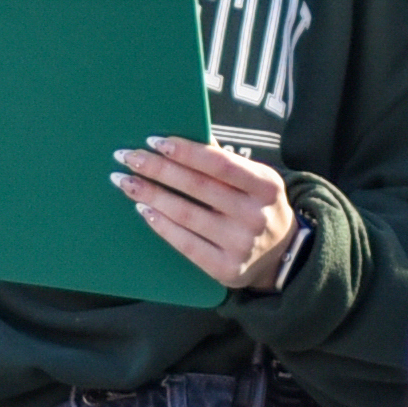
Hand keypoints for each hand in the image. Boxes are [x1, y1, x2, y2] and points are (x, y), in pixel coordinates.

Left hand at [113, 136, 300, 292]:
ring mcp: (241, 245)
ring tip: (126, 181)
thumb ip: (224, 161)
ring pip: (186, 215)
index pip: (220, 164)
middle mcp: (256, 216)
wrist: (282, 256)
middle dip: (158, 169)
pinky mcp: (226, 269)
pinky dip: (161, 225)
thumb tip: (180, 137)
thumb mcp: (255, 181)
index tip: (154, 141)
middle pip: (198, 187)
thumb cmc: (257, 206)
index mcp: (266, 186)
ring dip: (151, 195)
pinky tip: (143, 209)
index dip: (186, 151)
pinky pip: (185, 244)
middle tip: (127, 157)